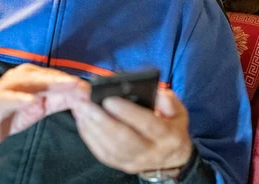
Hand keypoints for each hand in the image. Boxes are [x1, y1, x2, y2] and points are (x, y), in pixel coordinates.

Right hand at [0, 63, 88, 152]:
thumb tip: (82, 94)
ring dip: (48, 84)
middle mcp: (19, 77)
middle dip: (65, 81)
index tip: (90, 89)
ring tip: (66, 86)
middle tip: (83, 86)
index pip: (55, 76)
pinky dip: (20, 99)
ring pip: (29, 82)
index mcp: (31, 76)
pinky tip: (33, 102)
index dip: (72, 82)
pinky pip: (8, 98)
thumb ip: (59, 100)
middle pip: (45, 76)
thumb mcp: (40, 108)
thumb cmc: (13, 114)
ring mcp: (6, 87)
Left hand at [72, 88, 192, 173]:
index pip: (147, 124)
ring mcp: (135, 161)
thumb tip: (157, 93)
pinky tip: (82, 121)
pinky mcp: (121, 165)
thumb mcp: (178, 111)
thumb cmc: (171, 126)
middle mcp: (151, 152)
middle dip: (102, 120)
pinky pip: (102, 154)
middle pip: (124, 139)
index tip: (109, 99)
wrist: (171, 157)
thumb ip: (168, 101)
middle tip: (86, 103)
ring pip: (110, 148)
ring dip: (92, 127)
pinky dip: (89, 137)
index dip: (128, 112)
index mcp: (168, 136)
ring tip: (81, 109)